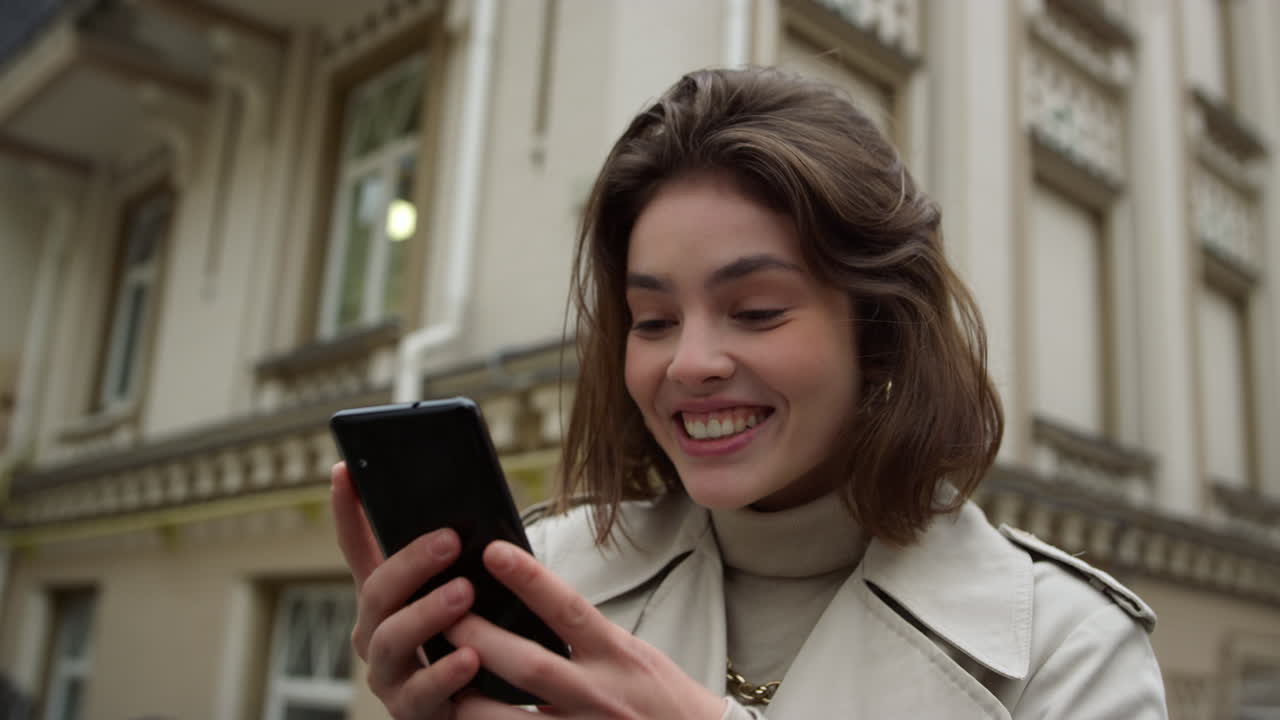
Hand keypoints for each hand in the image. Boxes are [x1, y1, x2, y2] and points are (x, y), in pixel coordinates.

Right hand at [331, 462, 479, 718]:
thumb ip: (462, 565)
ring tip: (464, 592)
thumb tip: (479, 514)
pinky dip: (446, 672)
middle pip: (376, 591)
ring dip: (426, 612)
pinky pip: (423, 693)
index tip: (345, 469)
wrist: (486, 709)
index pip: (359, 549)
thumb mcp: (468, 598)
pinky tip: (470, 657)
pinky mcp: (412, 712)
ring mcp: (390, 674)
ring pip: (391, 639)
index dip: (348, 511)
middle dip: (410, 562)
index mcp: (388, 601)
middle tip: (450, 539)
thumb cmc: (479, 641)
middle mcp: (377, 634)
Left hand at [445, 541, 726, 719]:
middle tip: (444, 618)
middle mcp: (601, 693)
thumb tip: (527, 606)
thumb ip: (584, 638)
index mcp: (618, 655)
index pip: (568, 609)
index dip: (529, 579)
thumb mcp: (631, 655)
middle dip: (480, 640)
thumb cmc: (661, 698)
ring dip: (470, 702)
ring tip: (440, 683)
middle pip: (528, 665)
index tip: (492, 552)